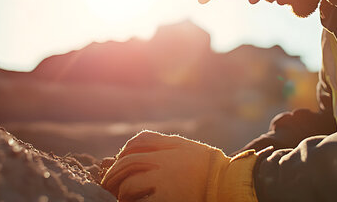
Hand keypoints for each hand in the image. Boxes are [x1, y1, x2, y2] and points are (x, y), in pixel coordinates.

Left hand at [100, 130, 257, 201]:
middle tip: (108, 185)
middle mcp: (163, 162)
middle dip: (113, 175)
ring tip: (120, 198)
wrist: (228, 183)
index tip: (117, 163)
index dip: (122, 154)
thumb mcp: (184, 145)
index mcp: (168, 147)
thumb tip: (132, 145)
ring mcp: (164, 182)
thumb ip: (160, 141)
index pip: (135, 145)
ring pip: (129, 186)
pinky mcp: (166, 200)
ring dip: (120, 192)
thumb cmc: (207, 165)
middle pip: (127, 164)